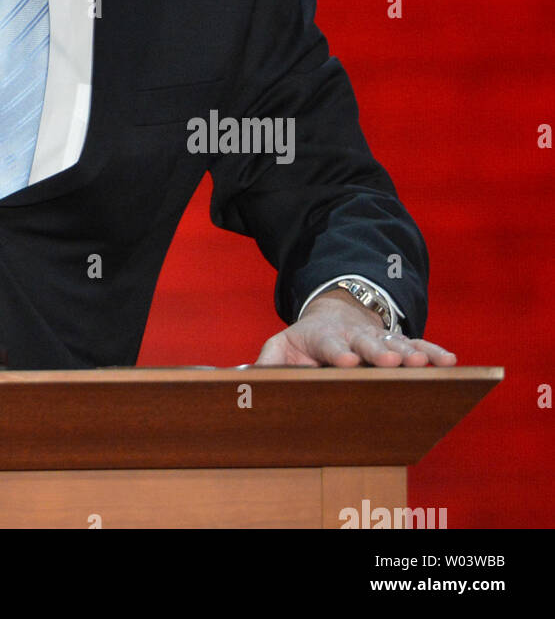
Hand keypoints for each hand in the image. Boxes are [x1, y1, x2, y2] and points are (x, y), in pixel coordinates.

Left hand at [254, 288, 457, 366]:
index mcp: (323, 338)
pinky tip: (450, 361)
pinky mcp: (399, 343)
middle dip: (381, 353)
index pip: (330, 346)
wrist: (334, 316)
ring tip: (424, 364)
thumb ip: (266, 363)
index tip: (347, 361)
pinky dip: (434, 352)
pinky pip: (419, 346)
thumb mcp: (281, 346)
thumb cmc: (305, 342)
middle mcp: (354, 337)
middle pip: (368, 344)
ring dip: (411, 354)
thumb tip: (246, 380)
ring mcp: (379, 338)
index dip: (337, 353)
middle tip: (394, 363)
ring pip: (396, 345)